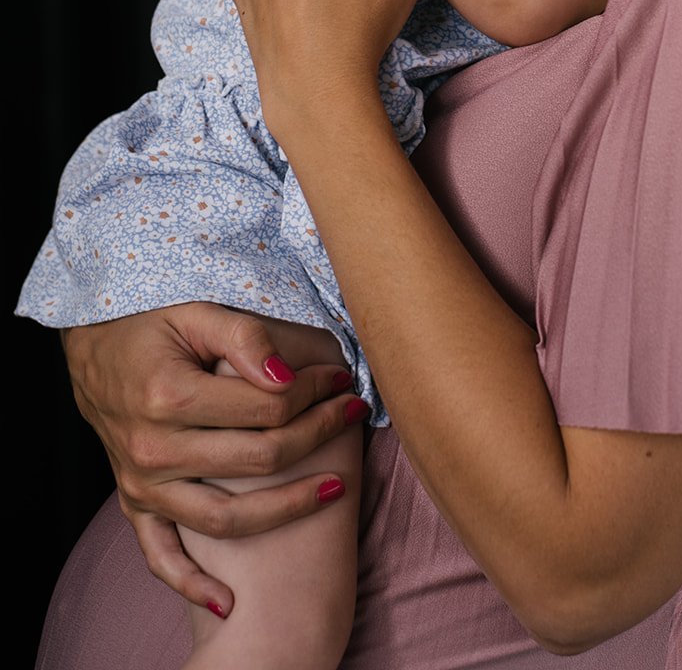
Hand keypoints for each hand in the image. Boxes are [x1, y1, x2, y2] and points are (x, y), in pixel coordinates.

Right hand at [63, 305, 362, 611]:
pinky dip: (191, 585)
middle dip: (317, 435)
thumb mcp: (197, 312)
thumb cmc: (152, 325)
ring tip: (337, 487)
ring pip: (224, 519)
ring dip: (286, 509)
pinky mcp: (135, 503)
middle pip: (257, 460)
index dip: (313, 393)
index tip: (341, 381)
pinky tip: (228, 603)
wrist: (95, 349)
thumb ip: (244, 340)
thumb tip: (287, 378)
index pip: (266, 407)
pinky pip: (161, 556)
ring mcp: (143, 484)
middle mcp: (154, 449)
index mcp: (170, 397)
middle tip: (353, 412)